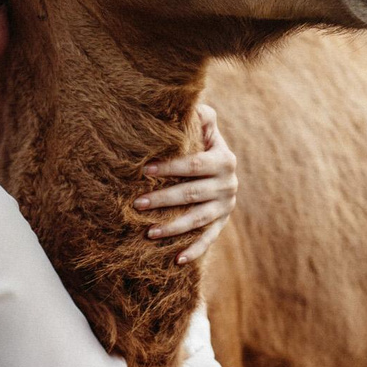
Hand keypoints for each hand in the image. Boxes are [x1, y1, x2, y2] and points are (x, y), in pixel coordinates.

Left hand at [136, 103, 237, 264]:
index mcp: (223, 160)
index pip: (193, 165)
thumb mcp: (205, 128)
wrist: (220, 167)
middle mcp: (228, 185)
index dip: (169, 167)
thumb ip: (201, 116)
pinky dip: (195, 250)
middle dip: (164, 199)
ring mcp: (226, 207)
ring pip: (198, 220)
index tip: (144, 170)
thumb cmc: (202, 143)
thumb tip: (192, 105)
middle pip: (192, 194)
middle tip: (137, 204)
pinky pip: (209, 240)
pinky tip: (178, 260)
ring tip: (149, 232)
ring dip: (174, 228)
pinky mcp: (222, 224)